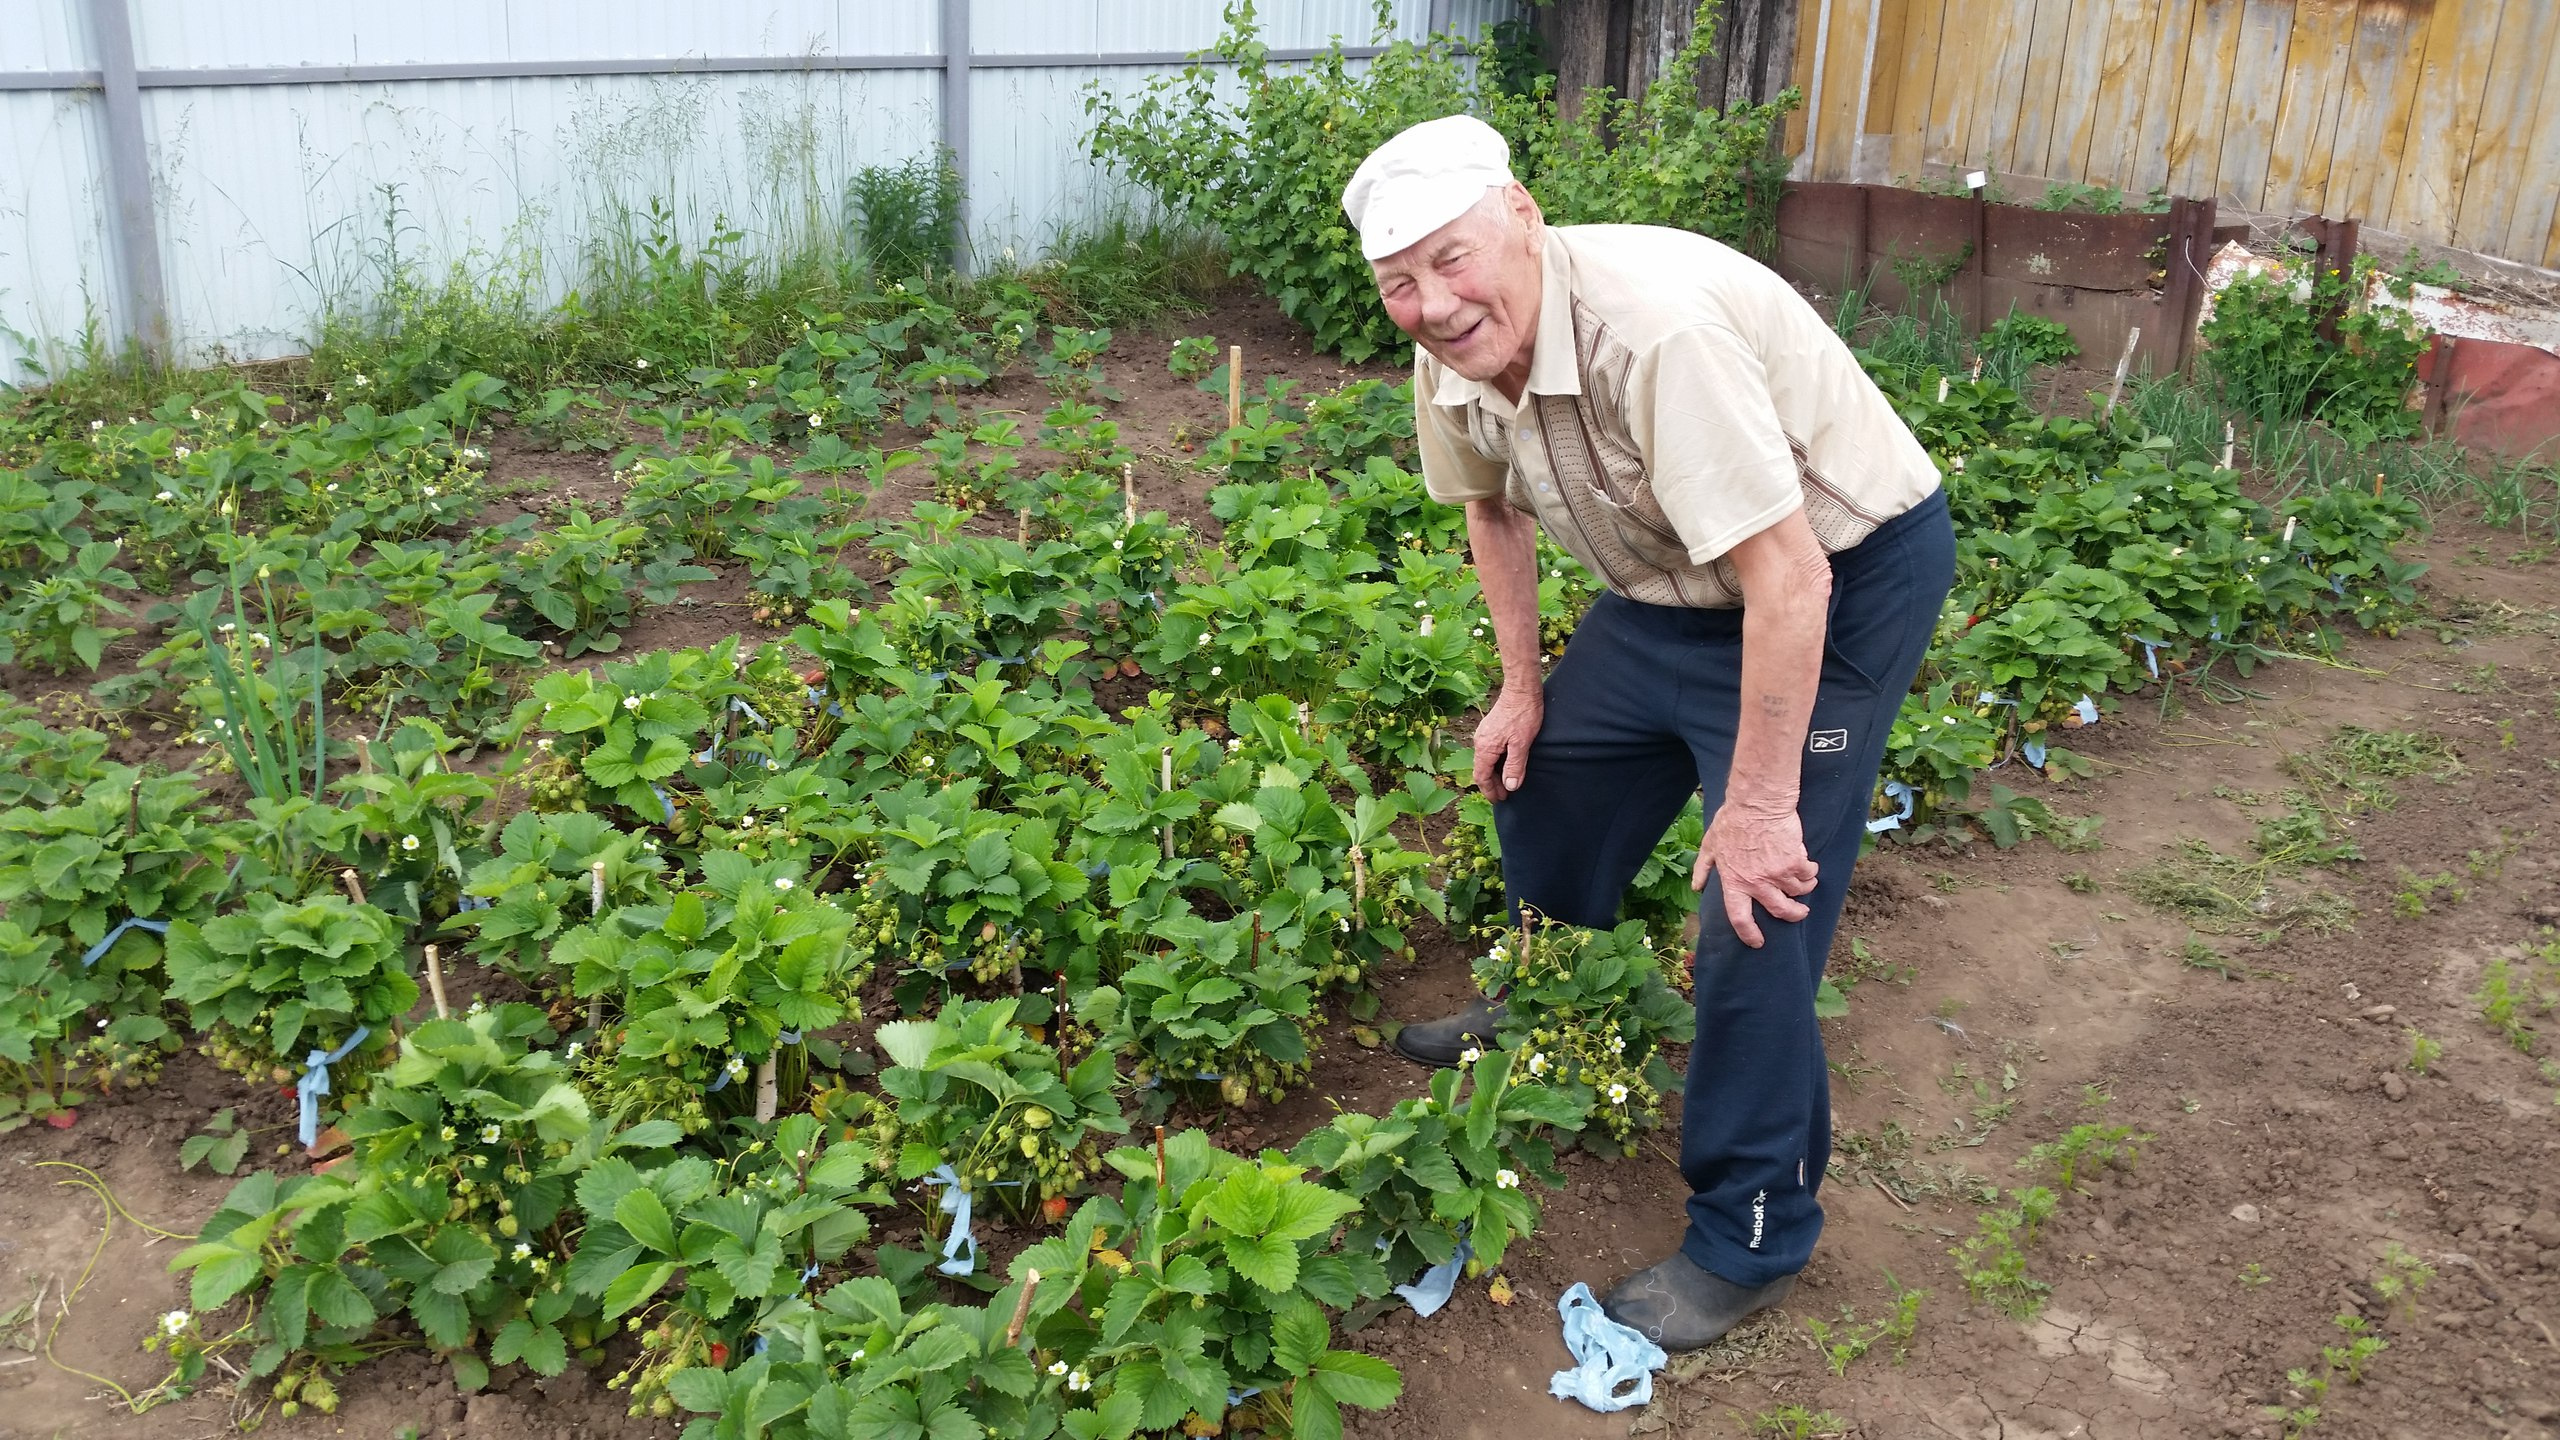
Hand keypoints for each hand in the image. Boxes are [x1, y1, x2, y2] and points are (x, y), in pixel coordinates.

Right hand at [1471, 687, 1544, 800]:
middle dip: (1492, 785)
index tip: (1500, 800)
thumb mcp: (1521, 744)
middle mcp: (1480, 741)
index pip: (1482, 776)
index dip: (1490, 791)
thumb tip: (1509, 786)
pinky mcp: (1490, 728)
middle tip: (1504, 795)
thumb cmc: (1523, 715)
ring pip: (1485, 760)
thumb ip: (1515, 766)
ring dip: (1494, 774)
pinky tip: (1505, 764)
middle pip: (1481, 770)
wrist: (1521, 690)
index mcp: (1485, 748)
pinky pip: (1488, 751)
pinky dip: (1495, 762)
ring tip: (1506, 782)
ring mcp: (1484, 734)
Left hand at [1690, 801, 1816, 947]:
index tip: (1757, 942)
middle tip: (1800, 913)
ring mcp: (1777, 874)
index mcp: (1734, 881)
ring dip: (1804, 889)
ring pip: (1798, 892)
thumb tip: (1697, 887)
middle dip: (1793, 915)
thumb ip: (1704, 868)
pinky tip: (1808, 865)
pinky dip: (1811, 873)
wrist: (1758, 802)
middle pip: (1779, 910)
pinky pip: (1809, 875)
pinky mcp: (1796, 862)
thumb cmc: (1732, 820)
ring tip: (1805, 881)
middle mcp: (1757, 882)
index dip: (1748, 934)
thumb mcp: (1710, 844)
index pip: (1739, 917)